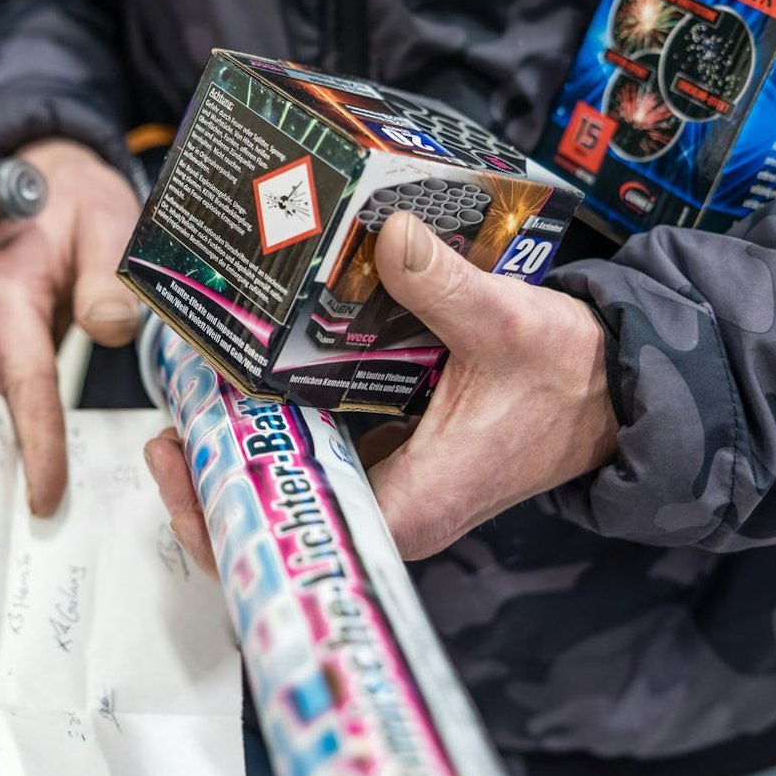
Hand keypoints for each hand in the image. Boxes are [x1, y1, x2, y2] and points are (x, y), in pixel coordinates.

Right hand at [0, 139, 142, 515]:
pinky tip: (53, 452)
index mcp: (6, 292)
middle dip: (31, 455)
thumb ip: (110, 276)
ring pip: (8, 400)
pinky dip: (31, 417)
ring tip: (59, 490)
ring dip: (31, 438)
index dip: (38, 443)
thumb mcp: (107, 222)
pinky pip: (12, 389)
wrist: (45, 179)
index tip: (46, 495)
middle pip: (9, 402)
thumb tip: (112, 329)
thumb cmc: (76, 199)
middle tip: (60, 515)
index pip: (26, 382)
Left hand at [146, 208, 618, 566]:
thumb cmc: (568, 375)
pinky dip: (277, 431)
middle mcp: (393, 510)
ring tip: (187, 407)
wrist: (609, 387)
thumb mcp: (511, 321)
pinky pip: (316, 459)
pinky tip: (242, 389)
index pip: (302, 540)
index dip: (228, 520)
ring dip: (239, 456)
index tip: (180, 468)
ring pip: (292, 492)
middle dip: (214, 486)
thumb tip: (391, 235)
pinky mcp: (388, 459)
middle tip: (166, 431)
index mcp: (416, 505)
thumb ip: (447, 284)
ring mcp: (388, 487)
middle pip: (281, 524)